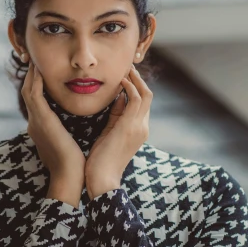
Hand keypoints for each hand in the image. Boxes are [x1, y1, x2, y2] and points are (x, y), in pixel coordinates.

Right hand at [21, 62, 85, 182]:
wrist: (70, 175)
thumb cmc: (74, 163)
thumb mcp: (68, 142)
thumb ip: (67, 130)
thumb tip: (75, 123)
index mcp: (40, 127)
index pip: (36, 100)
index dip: (38, 85)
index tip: (44, 72)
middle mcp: (34, 122)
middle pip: (28, 92)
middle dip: (31, 76)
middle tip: (35, 61)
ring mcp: (35, 121)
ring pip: (28, 90)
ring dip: (31, 74)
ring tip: (36, 60)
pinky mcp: (41, 119)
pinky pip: (34, 94)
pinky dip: (36, 81)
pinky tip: (39, 70)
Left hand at [85, 65, 152, 199]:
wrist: (102, 180)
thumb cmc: (100, 161)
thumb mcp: (109, 134)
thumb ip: (115, 117)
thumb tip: (117, 98)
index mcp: (138, 130)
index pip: (142, 103)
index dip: (134, 87)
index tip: (123, 75)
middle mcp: (143, 127)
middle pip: (147, 95)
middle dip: (137, 79)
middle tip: (126, 66)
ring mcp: (139, 127)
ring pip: (145, 94)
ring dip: (134, 79)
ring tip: (124, 68)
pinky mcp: (130, 126)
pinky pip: (135, 99)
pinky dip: (129, 87)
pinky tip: (119, 80)